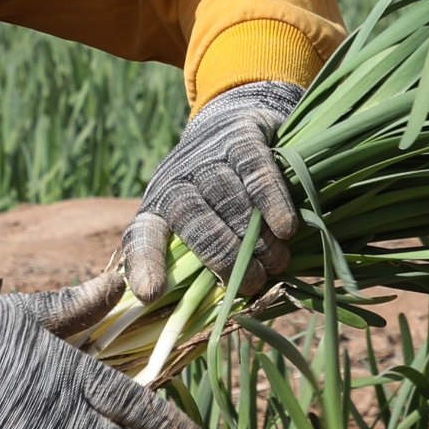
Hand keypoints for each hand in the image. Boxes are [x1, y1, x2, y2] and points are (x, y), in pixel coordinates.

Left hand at [121, 78, 302, 304]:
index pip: (142, 235)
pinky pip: (254, 168)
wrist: (236, 116)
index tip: (150, 294)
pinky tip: (286, 227)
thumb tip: (221, 312)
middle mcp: (176, 179)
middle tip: (255, 283)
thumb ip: (207, 262)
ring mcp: (208, 154)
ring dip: (255, 236)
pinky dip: (270, 200)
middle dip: (225, 257)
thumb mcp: (205, 224)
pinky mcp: (241, 133)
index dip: (145, 263)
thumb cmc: (222, 195)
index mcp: (159, 207)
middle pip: (193, 220)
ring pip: (226, 196)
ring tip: (278, 262)